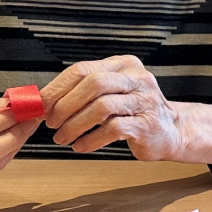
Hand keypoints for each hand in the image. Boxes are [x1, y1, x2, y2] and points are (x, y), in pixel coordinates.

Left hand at [39, 56, 189, 158]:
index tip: (41, 105)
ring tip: (62, 137)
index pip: (83, 69)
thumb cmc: (133, 112)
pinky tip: (81, 146)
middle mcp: (137, 78)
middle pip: (93, 84)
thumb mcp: (112, 92)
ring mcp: (144, 100)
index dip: (57, 88)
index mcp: (123, 65)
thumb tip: (42, 100)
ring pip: (101, 107)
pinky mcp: (147, 124)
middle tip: (51, 122)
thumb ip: (84, 91)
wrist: (170, 131)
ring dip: (75, 125)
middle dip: (66, 105)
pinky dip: (91, 140)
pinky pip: (112, 129)